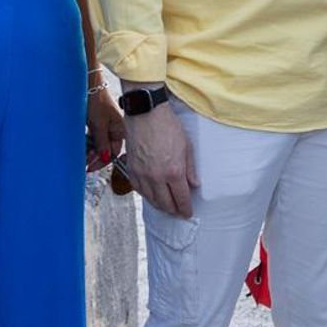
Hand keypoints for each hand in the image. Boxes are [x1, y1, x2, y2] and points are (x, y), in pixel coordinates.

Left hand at [86, 87, 124, 170]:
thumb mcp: (99, 125)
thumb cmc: (97, 101)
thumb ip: (102, 143)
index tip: (89, 167)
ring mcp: (106, 126)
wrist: (89, 85)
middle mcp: (115, 129)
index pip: (113, 153)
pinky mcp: (98, 122)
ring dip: (90, 150)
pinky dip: (88, 142)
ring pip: (99, 144)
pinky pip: (94, 137)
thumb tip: (105, 157)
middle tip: (84, 161)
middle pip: (106, 150)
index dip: (101, 161)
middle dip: (95, 157)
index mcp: (120, 130)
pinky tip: (82, 143)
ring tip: (81, 152)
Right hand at [122, 102, 198, 216]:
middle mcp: (156, 177)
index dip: (185, 209)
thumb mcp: (186, 146)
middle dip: (173, 211)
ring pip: (151, 199)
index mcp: (173, 172)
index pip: (180, 198)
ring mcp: (142, 174)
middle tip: (178, 213)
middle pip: (165, 203)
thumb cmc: (168, 126)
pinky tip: (151, 195)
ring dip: (160, 206)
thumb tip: (194, 184)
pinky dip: (146, 196)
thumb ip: (190, 168)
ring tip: (166, 207)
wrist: (146, 113)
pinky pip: (138, 189)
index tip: (187, 213)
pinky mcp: (131, 169)